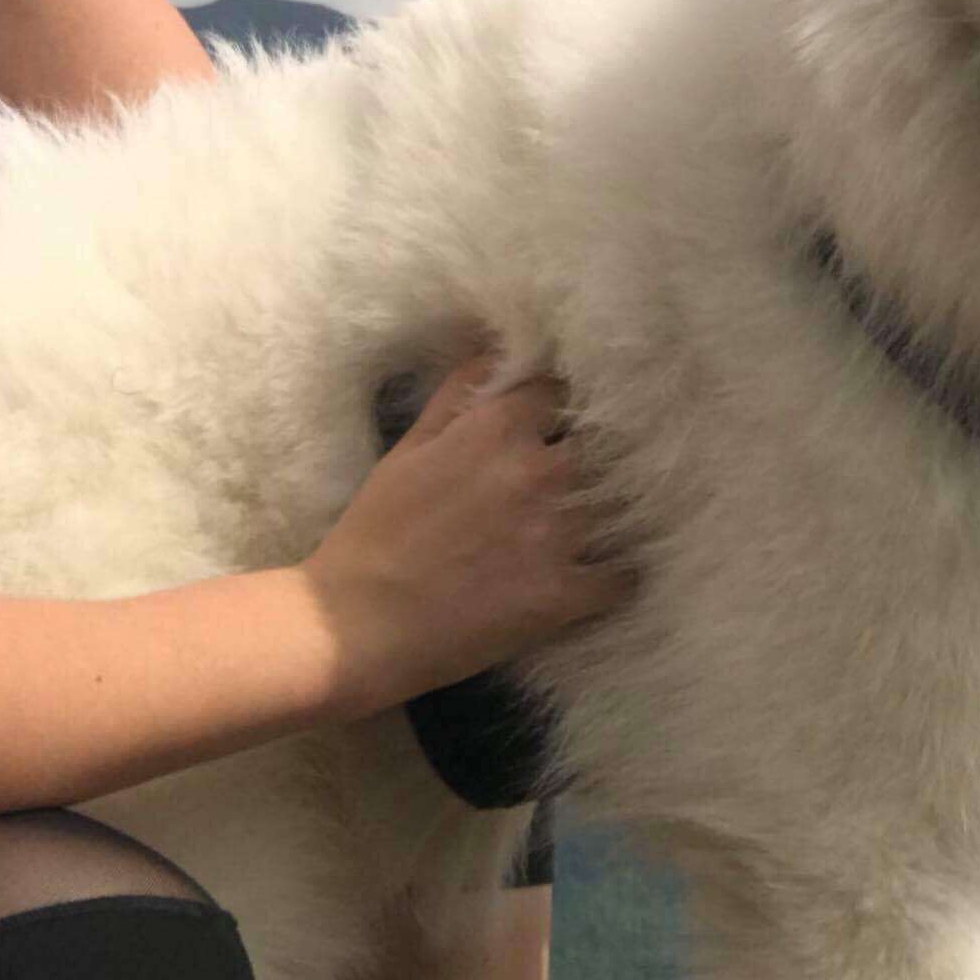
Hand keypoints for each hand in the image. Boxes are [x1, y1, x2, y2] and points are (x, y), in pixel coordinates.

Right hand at [301, 352, 637, 717]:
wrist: (355, 628)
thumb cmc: (374, 534)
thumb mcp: (408, 449)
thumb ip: (459, 396)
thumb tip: (497, 351)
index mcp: (498, 429)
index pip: (562, 392)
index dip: (562, 409)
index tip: (562, 426)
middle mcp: (538, 472)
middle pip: (604, 445)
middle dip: (597, 459)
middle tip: (586, 479)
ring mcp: (557, 534)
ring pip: (623, 506)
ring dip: (614, 514)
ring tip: (604, 526)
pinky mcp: (566, 594)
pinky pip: (624, 576)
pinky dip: (617, 577)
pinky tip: (601, 577)